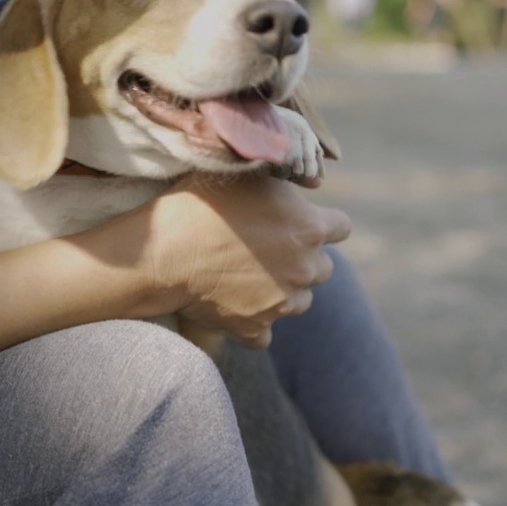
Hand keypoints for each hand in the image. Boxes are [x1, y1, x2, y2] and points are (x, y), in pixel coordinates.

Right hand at [133, 174, 351, 348]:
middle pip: (323, 267)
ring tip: (248, 275)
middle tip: (266, 248)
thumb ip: (284, 180)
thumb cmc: (202, 203)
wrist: (164, 250)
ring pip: (300, 301)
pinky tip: (233, 305)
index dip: (321, 221)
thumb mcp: (248, 174)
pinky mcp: (256, 328)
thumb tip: (304, 183)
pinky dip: (254, 322)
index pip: (342, 227)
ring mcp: (282, 303)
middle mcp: (306, 268)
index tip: (298, 221)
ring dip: (284, 290)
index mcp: (310, 227)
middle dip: (302, 258)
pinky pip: (265, 331)